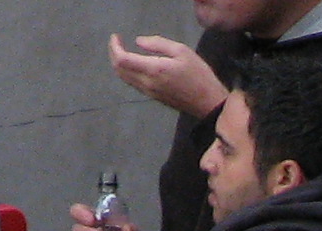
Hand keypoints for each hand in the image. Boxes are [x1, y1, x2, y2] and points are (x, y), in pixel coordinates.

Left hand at [110, 33, 227, 118]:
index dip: (115, 47)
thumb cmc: (199, 75)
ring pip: (125, 78)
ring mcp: (149, 92)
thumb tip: (139, 42)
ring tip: (122, 51)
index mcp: (153, 69)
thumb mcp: (182, 51)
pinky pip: (133, 83)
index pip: (122, 59)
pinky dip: (127, 72)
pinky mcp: (153, 97)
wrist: (208, 102)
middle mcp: (147, 83)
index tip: (116, 37)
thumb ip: (158, 44)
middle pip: (119, 70)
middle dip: (113, 54)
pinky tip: (133, 64)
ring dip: (119, 64)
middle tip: (117, 42)